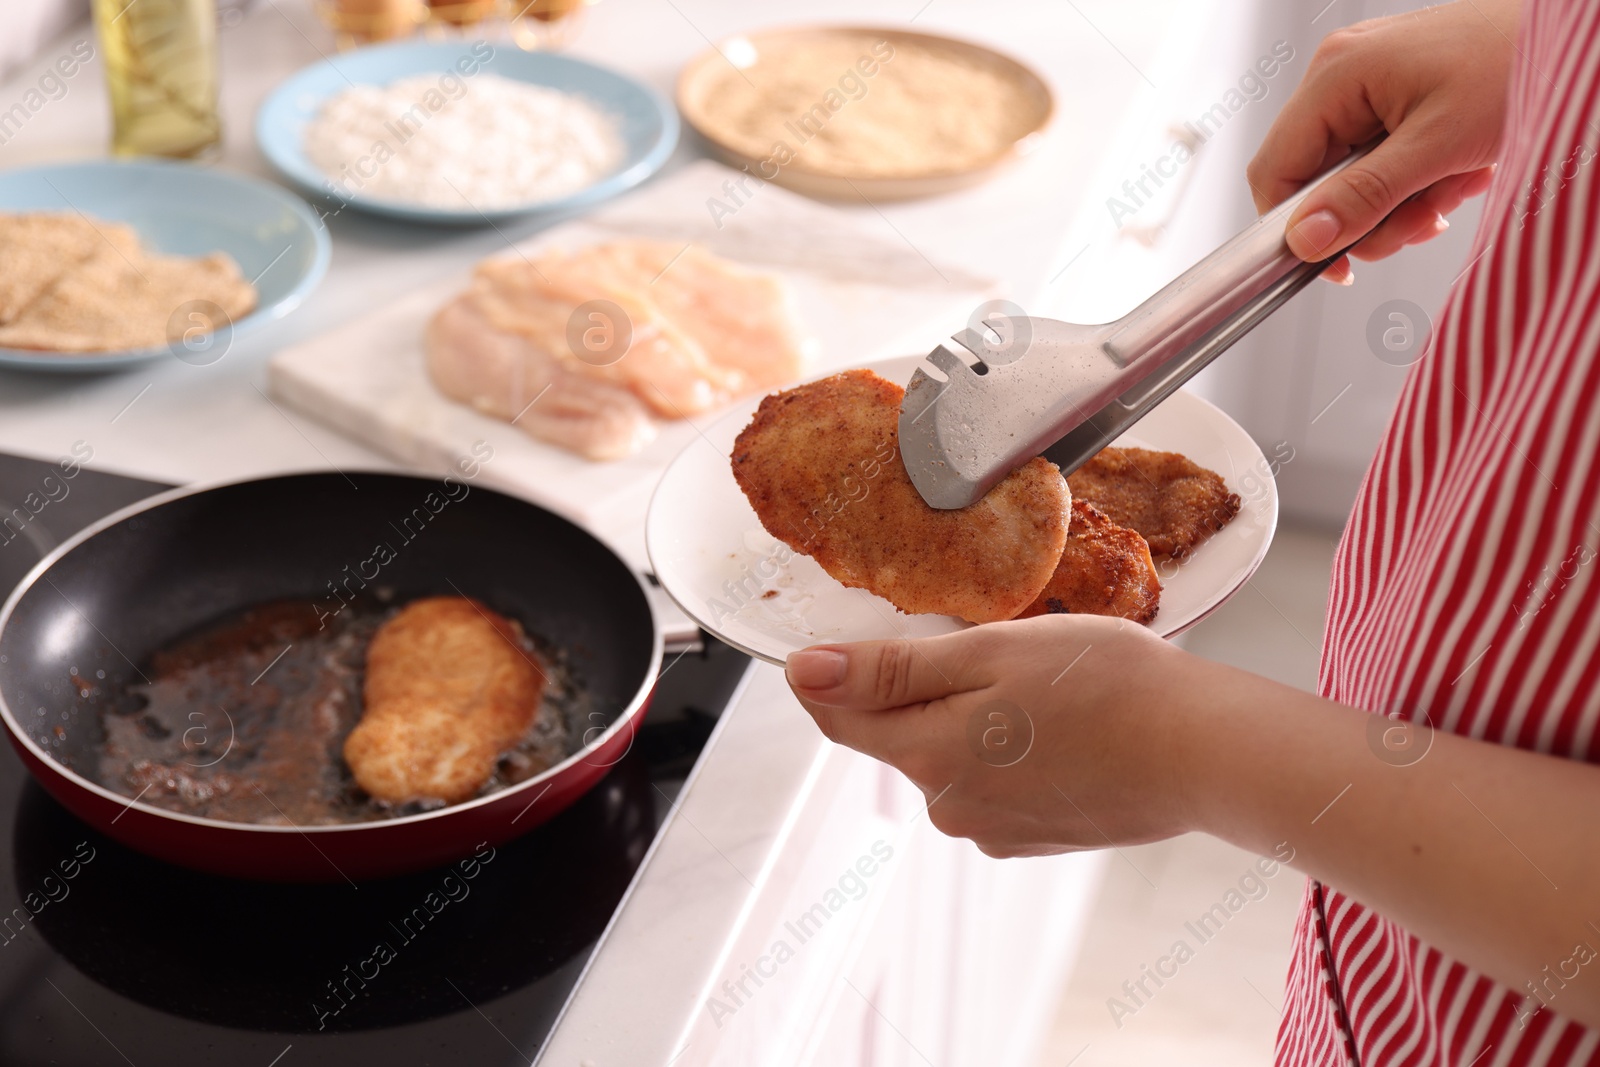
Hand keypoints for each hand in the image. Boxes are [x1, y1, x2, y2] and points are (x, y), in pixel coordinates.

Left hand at [784, 615, 1201, 856]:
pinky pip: (994, 783)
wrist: (1203, 751)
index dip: (826, 673)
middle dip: (916, 689)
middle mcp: (948, 805)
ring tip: (1032, 681)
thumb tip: (802, 673)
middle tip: (971, 640)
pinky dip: (1009, 749)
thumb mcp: (987, 653)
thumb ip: (889, 669)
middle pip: (897, 735)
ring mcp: (992, 829)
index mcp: (925, 754)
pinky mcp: (1035, 837)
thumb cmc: (1104, 686)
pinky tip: (1058, 723)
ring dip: (969, 718)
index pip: (839, 716)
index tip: (836, 633)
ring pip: (950, 756)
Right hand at [1248, 0, 1516, 281]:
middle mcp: (1341, 75)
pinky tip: (1456, 170)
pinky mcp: (1393, 96)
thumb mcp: (1436, 147)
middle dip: (1371, 213)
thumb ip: (1363, 197)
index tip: (1333, 264)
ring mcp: (1367, 84)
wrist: (1577, 38)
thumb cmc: (1515, 65)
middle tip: (1423, 219)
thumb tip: (1305, 240)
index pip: (1276, 169)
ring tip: (1453, 186)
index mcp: (1336, 75)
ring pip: (1353, 177)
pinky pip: (1382, 159)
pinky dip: (1418, 178)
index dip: (1295, 226)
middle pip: (1317, 179)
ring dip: (1402, 201)